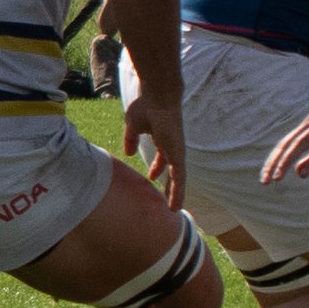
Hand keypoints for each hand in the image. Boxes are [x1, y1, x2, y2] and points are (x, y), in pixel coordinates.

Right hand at [124, 93, 186, 209]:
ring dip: (175, 194)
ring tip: (173, 209)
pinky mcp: (178, 156)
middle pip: (172, 170)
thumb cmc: (146, 107)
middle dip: (169, 183)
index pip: (162, 157)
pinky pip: (179, 179)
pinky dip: (178, 193)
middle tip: (167, 197)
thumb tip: (129, 153)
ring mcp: (176, 152)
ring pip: (177, 179)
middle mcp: (172, 147)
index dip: (157, 167)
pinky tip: (175, 206)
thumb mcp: (134, 126)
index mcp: (163, 139)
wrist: (158, 98)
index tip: (152, 177)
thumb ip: (132, 139)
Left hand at [262, 91, 308, 182]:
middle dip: (274, 163)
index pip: (286, 144)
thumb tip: (299, 172)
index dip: (275, 160)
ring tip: (277, 178)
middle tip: (264, 181)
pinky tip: (304, 173)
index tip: (267, 177)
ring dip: (286, 162)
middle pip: (287, 144)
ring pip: (299, 144)